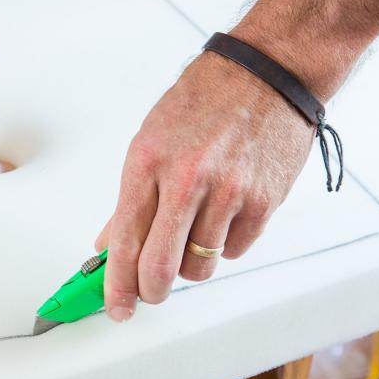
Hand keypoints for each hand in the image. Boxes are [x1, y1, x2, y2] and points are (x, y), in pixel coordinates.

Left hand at [95, 48, 314, 320]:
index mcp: (149, 162)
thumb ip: (132, 198)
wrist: (269, 70)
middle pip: (161, 267)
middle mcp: (187, 179)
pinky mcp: (263, 202)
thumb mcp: (152, 139)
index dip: (117, 285)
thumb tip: (109, 244)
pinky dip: (226, 243)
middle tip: (150, 291)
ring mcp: (229, 192)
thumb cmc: (207, 100)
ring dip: (192, 262)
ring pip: (201, 266)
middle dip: (151, 290)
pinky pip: (235, 250)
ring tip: (195, 228)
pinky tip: (226, 210)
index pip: (125, 242)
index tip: (116, 308)